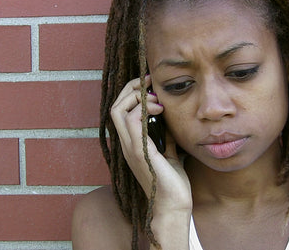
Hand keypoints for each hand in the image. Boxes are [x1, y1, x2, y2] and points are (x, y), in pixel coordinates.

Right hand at [110, 76, 191, 213]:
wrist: (173, 206)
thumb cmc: (172, 184)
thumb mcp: (169, 154)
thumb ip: (165, 138)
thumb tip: (169, 121)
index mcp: (132, 144)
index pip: (120, 111)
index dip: (132, 93)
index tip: (152, 86)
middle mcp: (126, 144)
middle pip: (115, 106)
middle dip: (130, 88)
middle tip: (150, 83)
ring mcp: (130, 148)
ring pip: (118, 110)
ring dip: (136, 96)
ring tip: (155, 97)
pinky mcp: (139, 151)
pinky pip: (131, 121)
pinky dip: (143, 108)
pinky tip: (159, 109)